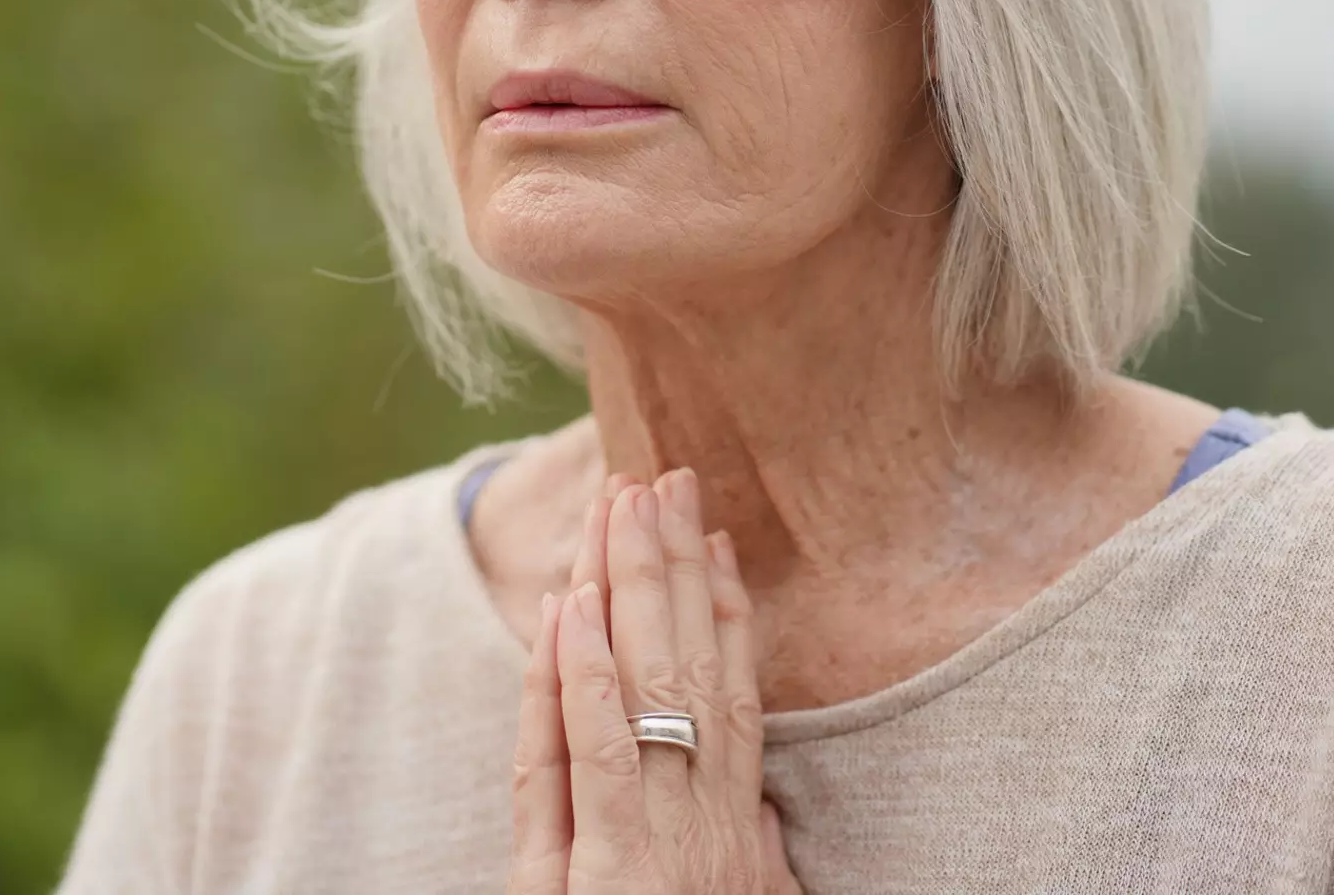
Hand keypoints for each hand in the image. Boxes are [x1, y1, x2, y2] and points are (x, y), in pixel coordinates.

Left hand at [505, 468, 801, 894]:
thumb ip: (745, 857)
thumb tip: (763, 800)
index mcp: (738, 836)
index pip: (735, 699)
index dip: (725, 612)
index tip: (714, 539)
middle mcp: (713, 829)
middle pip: (694, 674)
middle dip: (676, 570)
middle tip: (664, 479)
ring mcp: (664, 849)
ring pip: (648, 691)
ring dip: (631, 589)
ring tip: (621, 503)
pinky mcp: (609, 879)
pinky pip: (596, 758)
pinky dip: (580, 676)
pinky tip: (570, 605)